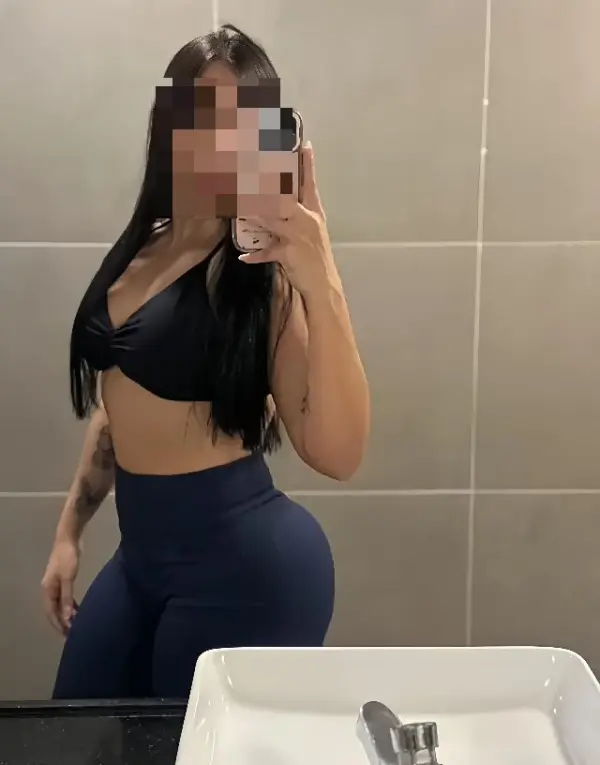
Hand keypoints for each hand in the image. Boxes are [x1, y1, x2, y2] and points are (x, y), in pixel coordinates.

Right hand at [41, 539, 80, 634]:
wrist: (68, 539)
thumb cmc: (68, 558)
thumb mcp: (68, 578)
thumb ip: (67, 598)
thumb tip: (67, 617)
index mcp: (48, 590)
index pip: (51, 613)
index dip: (59, 624)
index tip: (68, 634)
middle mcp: (49, 589)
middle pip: (54, 610)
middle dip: (62, 622)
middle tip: (72, 633)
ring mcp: (56, 584)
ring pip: (59, 604)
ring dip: (66, 614)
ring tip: (76, 624)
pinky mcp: (63, 579)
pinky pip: (65, 597)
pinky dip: (70, 605)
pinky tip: (77, 609)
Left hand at [239, 141, 337, 296]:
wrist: (323, 285)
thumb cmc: (314, 258)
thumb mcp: (308, 233)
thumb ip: (293, 218)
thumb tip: (273, 206)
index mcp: (314, 213)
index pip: (309, 184)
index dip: (307, 164)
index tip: (305, 144)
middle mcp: (306, 220)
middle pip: (284, 196)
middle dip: (267, 186)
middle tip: (250, 171)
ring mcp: (298, 235)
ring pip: (272, 218)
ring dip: (253, 213)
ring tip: (237, 206)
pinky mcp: (289, 252)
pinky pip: (267, 251)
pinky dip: (255, 254)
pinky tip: (244, 256)